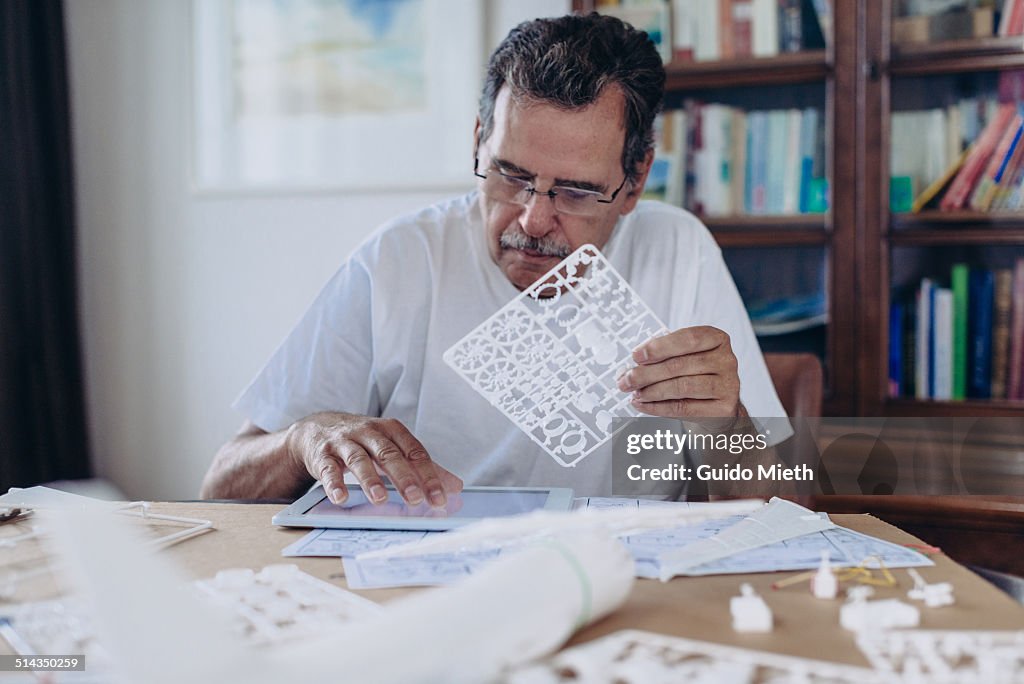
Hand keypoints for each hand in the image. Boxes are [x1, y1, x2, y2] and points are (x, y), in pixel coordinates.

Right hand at [285, 412, 462, 506]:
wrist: (317, 429)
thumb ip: (421, 466)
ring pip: (359, 460)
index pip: (415, 452)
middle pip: (389, 454)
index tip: (439, 498)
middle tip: (416, 499)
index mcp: (391, 430)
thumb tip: (454, 486)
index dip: (428, 475)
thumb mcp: (392, 447)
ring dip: (370, 480)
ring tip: (381, 499)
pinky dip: (334, 483)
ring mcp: (345, 442)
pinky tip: (341, 498)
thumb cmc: (362, 441)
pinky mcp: (323, 454)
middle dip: (403, 477)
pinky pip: (328, 469)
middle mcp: (369, 433)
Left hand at [617, 326, 740, 419]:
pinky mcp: (724, 407)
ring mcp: (729, 384)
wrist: (718, 405)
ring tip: (635, 394)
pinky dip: (659, 408)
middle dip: (646, 373)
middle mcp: (726, 360)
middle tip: (626, 380)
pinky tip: (644, 405)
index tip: (636, 356)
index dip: (659, 347)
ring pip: (682, 387)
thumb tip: (632, 365)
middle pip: (680, 365)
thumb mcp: (682, 358)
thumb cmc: (695, 375)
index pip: (688, 339)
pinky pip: (685, 408)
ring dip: (651, 391)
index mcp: (716, 339)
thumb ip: (661, 356)